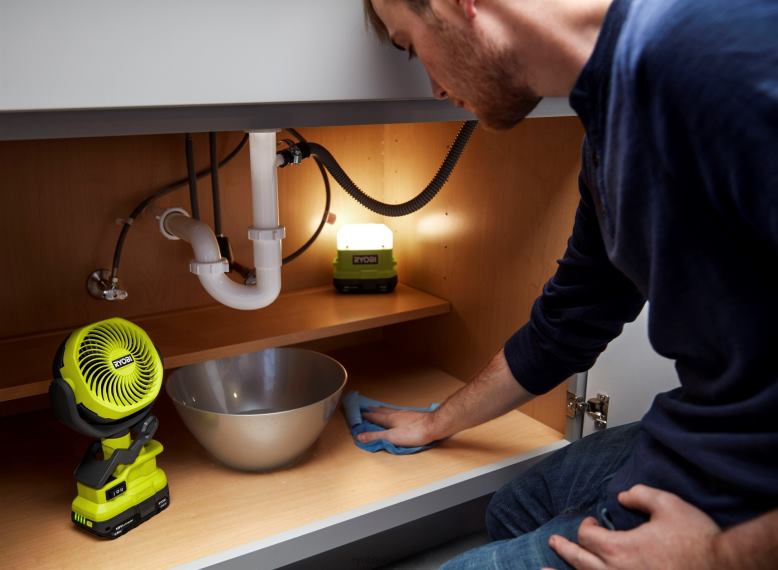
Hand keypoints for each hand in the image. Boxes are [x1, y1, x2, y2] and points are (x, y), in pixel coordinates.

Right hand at [358, 407, 439, 446]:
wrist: (434, 426)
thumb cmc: (414, 432)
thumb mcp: (392, 437)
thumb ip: (375, 436)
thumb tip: (360, 436)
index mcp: (389, 419)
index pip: (374, 417)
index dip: (366, 416)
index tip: (359, 414)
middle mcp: (396, 414)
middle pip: (382, 411)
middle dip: (374, 410)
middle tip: (367, 408)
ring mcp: (405, 414)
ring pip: (390, 410)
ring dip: (383, 410)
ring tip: (379, 409)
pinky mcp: (413, 416)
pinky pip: (399, 412)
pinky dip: (393, 412)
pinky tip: (398, 414)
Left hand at [547, 484, 720, 569]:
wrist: (724, 568)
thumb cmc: (697, 541)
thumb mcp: (668, 505)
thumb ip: (640, 495)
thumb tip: (623, 496)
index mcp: (618, 549)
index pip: (588, 535)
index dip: (587, 526)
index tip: (592, 522)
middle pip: (579, 560)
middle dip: (565, 549)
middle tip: (554, 542)